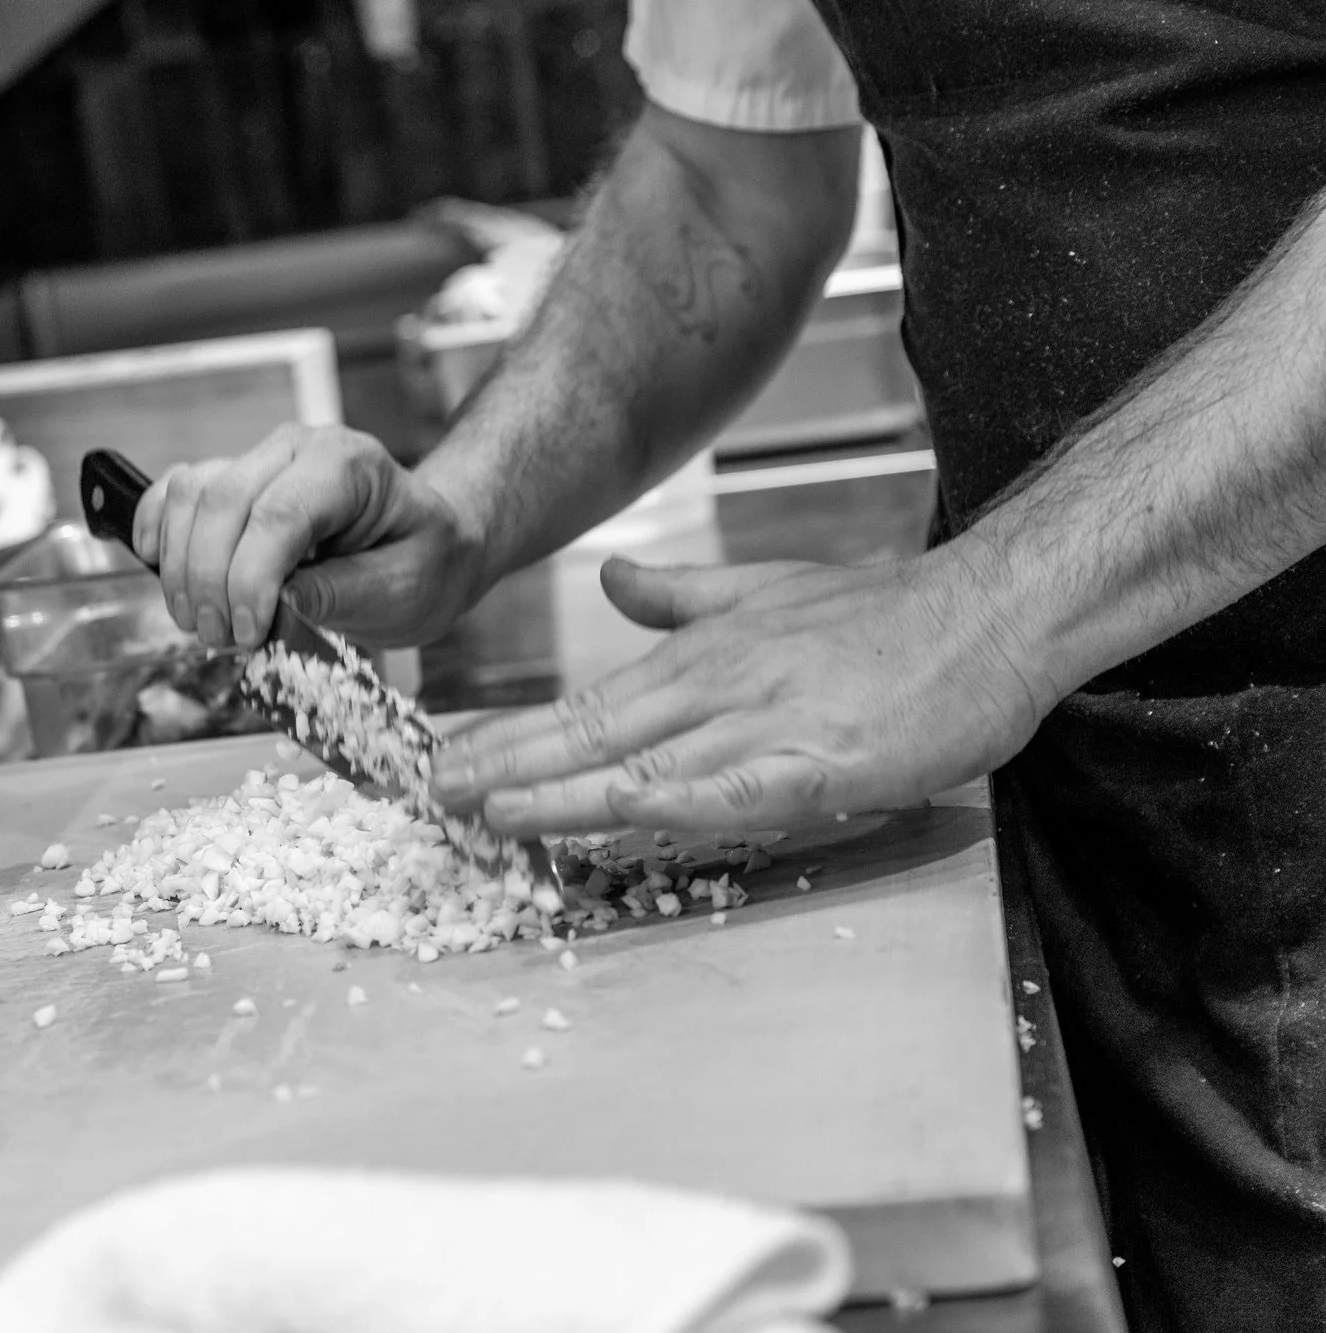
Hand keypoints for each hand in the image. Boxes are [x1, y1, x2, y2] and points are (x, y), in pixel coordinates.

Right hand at [133, 423, 487, 649]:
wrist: (428, 543)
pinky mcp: (234, 480)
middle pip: (222, 503)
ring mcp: (259, 459)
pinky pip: (177, 491)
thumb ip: (347, 592)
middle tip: (221, 641)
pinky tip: (158, 566)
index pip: (278, 514)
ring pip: (190, 495)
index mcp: (349, 465)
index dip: (249, 579)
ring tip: (203, 625)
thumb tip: (282, 603)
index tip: (248, 634)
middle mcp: (297, 449)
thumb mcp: (406, 588)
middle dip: (208, 581)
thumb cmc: (424, 562)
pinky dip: (158, 526)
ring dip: (180, 566)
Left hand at [429, 548, 1057, 833]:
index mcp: (698, 657)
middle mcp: (714, 687)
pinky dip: (675, 798)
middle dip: (504, 766)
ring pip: (644, 761)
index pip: (581, 705)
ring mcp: (765, 722)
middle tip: (430, 795)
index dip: (508, 737)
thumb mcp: (764, 591)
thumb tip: (613, 578)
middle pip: (590, 732)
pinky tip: (621, 810)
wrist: (990, 611)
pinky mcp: (823, 759)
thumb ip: (681, 595)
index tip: (443, 760)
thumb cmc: (884, 615)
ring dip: (560, 789)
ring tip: (487, 812)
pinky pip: (736, 786)